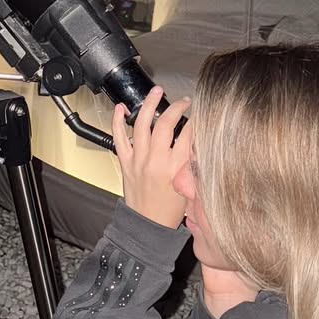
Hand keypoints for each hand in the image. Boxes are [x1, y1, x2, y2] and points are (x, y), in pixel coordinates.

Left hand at [111, 87, 191, 228]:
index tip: (200, 112)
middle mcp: (156, 161)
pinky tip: (121, 108)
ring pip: (141, 124)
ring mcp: (138, 160)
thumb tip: (197, 142)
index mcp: (176, 168)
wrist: (148, 226)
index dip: (197, 119)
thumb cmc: (170, 210)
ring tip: (157, 92)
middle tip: (184, 101)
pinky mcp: (125, 162)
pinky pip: (118, 137)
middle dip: (177, 107)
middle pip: (166, 124)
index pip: (189, 134)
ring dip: (149, 104)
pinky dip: (117, 120)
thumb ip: (193, 163)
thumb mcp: (191, 187)